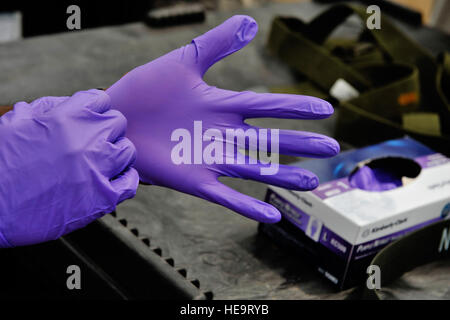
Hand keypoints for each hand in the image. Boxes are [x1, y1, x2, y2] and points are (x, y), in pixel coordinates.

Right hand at [0, 90, 137, 246]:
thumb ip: (45, 108)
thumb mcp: (15, 124)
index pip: (101, 100)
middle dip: (106, 131)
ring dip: (116, 155)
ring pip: (127, 151)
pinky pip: (130, 182)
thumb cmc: (0, 165)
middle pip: (118, 123)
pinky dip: (123, 180)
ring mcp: (99, 169)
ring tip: (99, 164)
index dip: (94, 110)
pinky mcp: (103, 198)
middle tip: (92, 144)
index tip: (88, 121)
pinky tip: (110, 181)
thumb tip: (66, 103)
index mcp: (67, 117)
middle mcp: (88, 140)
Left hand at [107, 16, 338, 222]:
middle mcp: (222, 134)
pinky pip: (226, 196)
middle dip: (300, 143)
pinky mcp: (194, 180)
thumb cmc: (146, 90)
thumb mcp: (185, 61)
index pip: (266, 106)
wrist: (116, 120)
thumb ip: (217, 44)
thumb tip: (252, 22)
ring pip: (255, 168)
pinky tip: (272, 216)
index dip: (295, 107)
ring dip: (283, 176)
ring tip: (311, 183)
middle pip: (269, 140)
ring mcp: (210, 158)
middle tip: (331, 149)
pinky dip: (247, 206)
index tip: (326, 109)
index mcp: (222, 106)